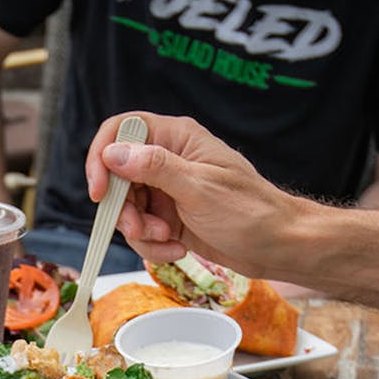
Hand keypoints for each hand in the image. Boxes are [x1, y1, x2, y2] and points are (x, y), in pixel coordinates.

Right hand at [83, 111, 301, 278]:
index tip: (99, 192)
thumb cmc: (251, 212)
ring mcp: (167, 188)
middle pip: (117, 176)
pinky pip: (140, 228)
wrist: (279, 247)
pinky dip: (152, 244)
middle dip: (124, 209)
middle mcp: (167, 159)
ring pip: (125, 206)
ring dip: (140, 231)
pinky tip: (177, 248)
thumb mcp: (199, 188)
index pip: (121, 130)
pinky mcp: (168, 215)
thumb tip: (113, 153)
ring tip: (168, 240)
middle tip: (141, 229)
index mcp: (177, 138)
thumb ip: (154, 167)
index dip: (102, 157)